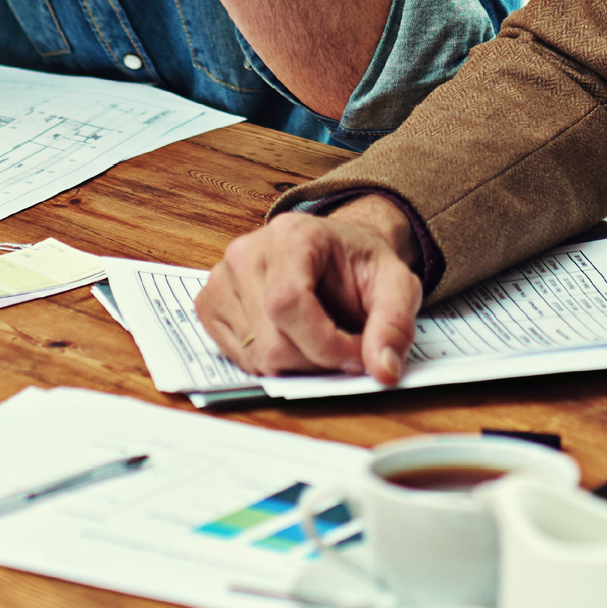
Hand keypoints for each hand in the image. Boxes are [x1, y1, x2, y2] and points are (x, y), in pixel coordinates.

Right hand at [194, 197, 426, 380]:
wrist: (334, 251)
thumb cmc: (359, 264)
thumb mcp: (396, 284)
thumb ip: (394, 325)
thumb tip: (383, 371)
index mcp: (290, 236)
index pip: (288, 304)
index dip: (324, 345)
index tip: (357, 357)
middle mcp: (245, 253)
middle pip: (271, 341)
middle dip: (318, 362)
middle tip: (347, 351)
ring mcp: (220, 280)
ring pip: (256, 357)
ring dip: (298, 365)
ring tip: (321, 340)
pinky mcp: (209, 305)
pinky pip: (240, 359)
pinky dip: (273, 363)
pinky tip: (293, 341)